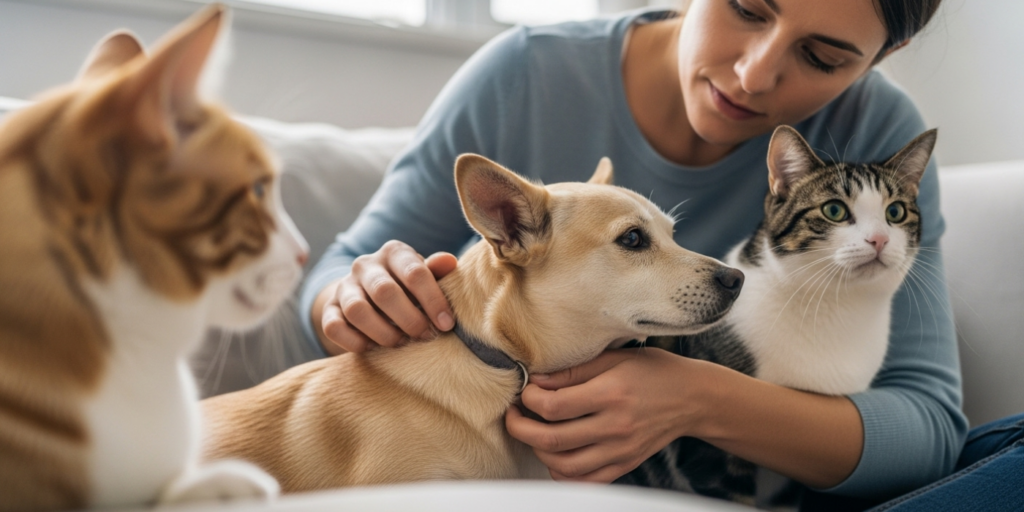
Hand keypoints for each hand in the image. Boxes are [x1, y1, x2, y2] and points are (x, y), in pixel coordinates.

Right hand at [316, 241, 456, 353]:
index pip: (414, 272)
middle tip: (425, 336)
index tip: (446, 324)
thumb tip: (449, 262)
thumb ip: (437, 271)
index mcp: (394, 253)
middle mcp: (365, 265)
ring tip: (401, 343)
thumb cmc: (409, 287)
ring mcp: (344, 286)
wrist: (372, 295)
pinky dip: (355, 342)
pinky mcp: (329, 309)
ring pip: (357, 310)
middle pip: (384, 291)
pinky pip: (334, 328)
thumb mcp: (426, 277)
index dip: (433, 300)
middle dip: (409, 319)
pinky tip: (374, 348)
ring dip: (383, 333)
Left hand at [505, 348, 706, 482]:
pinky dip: (563, 473)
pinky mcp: (625, 465)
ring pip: (564, 465)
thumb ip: (575, 370)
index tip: (526, 390)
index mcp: (611, 394)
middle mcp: (615, 426)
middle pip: (552, 439)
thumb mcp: (615, 358)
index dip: (529, 399)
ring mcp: (620, 451)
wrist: (693, 399)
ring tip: (533, 433)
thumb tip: (537, 380)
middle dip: (520, 428)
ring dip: (538, 451)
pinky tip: (556, 455)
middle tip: (512, 415)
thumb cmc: (653, 371)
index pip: (553, 406)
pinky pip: (585, 481)